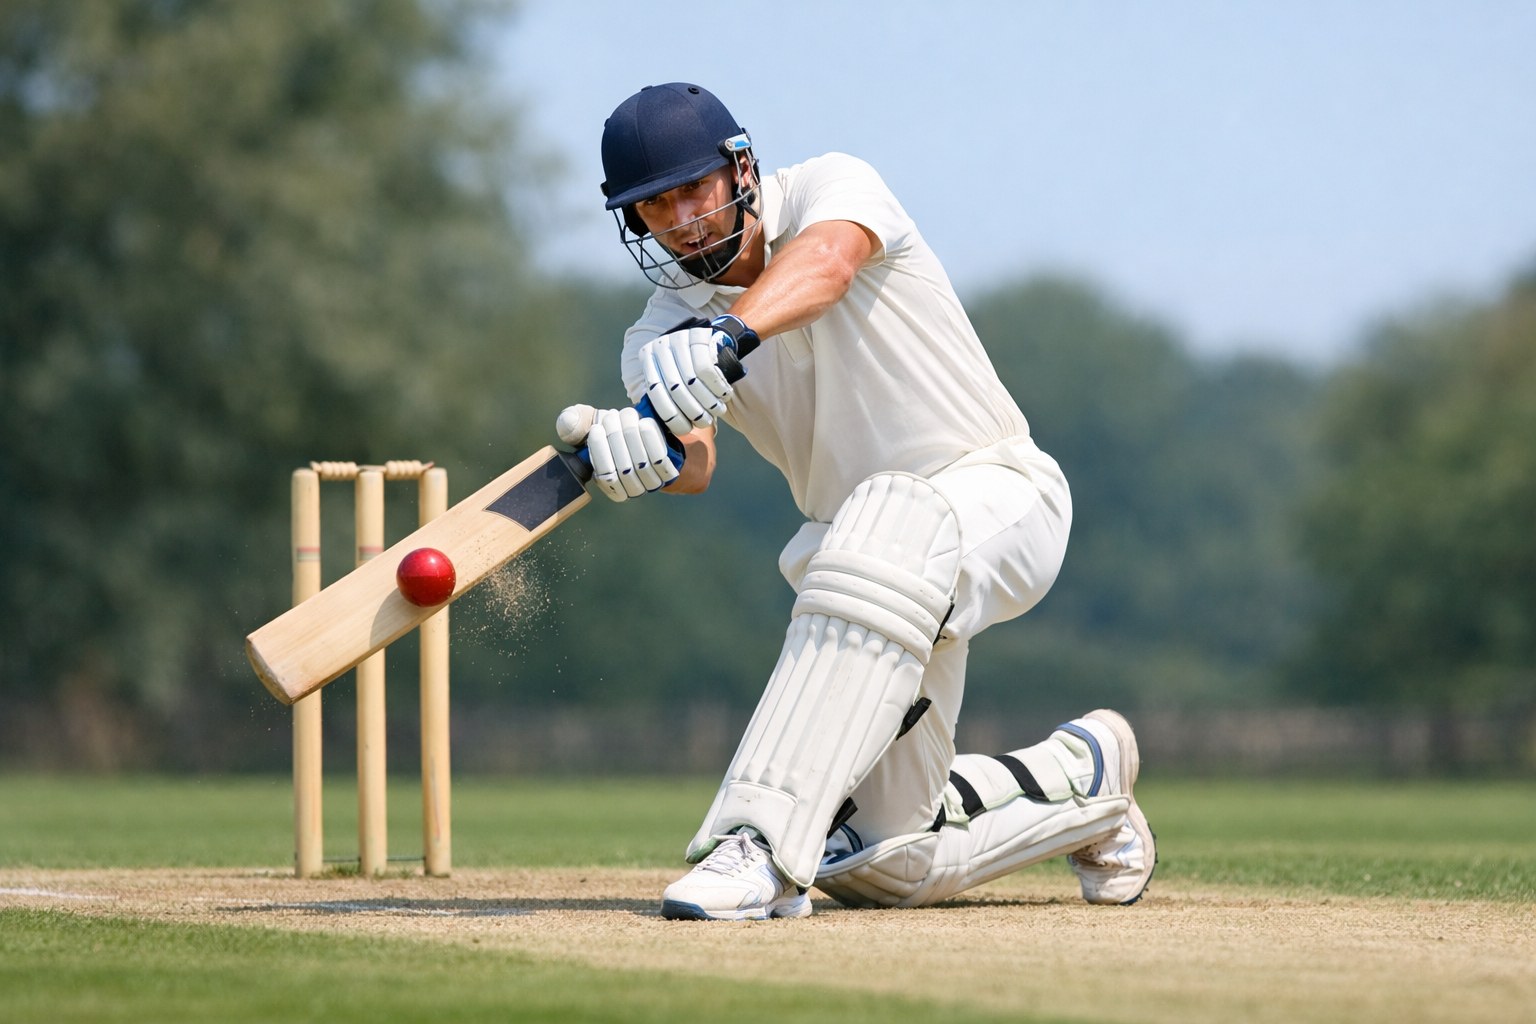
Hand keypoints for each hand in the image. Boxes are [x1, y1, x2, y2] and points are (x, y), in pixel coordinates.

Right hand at [555, 404, 678, 502]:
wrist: (654, 435)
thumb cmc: (619, 430)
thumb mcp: (597, 424)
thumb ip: (577, 424)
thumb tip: (566, 422)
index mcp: (610, 485)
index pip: (604, 476)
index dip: (599, 452)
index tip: (596, 429)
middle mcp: (631, 489)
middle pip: (623, 470)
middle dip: (615, 438)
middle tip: (613, 416)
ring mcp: (652, 483)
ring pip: (641, 463)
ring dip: (632, 435)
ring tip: (628, 415)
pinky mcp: (669, 472)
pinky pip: (659, 459)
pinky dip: (651, 439)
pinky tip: (645, 423)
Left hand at [638, 315, 753, 437]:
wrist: (710, 341)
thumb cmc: (689, 369)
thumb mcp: (671, 379)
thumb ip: (665, 398)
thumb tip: (662, 429)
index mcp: (648, 358)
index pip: (655, 394)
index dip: (671, 416)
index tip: (686, 429)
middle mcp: (660, 346)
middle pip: (674, 389)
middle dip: (692, 411)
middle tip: (705, 422)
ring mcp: (678, 338)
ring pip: (691, 381)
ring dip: (707, 402)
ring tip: (717, 410)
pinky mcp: (698, 336)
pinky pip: (706, 370)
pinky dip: (716, 387)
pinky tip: (723, 394)